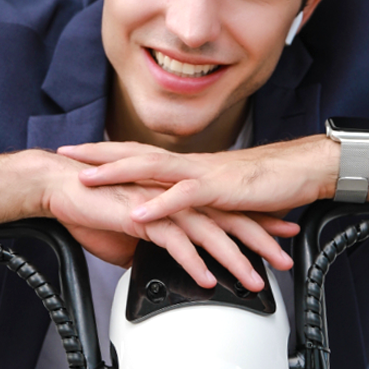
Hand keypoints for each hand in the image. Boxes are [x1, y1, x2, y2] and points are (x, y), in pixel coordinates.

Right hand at [0, 150, 295, 289]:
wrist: (60, 188)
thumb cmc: (93, 207)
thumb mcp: (131, 234)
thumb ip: (152, 247)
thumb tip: (160, 267)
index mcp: (177, 199)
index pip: (225, 212)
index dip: (256, 223)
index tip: (282, 236)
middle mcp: (176, 199)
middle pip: (228, 221)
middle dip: (261, 242)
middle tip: (285, 261)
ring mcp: (161, 206)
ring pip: (209, 234)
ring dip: (234, 260)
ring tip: (253, 282)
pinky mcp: (142, 217)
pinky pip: (174, 243)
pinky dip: (194, 263)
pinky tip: (208, 280)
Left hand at [58, 131, 368, 215]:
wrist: (305, 171)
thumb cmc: (267, 185)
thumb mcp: (223, 198)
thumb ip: (197, 205)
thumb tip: (176, 216)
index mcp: (189, 165)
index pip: (139, 153)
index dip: (106, 152)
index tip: (77, 152)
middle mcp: (191, 164)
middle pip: (134, 152)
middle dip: (97, 153)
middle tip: (63, 153)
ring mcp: (204, 174)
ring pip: (151, 169)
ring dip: (115, 173)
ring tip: (84, 180)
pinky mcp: (221, 190)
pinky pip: (184, 198)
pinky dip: (158, 204)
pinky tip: (137, 212)